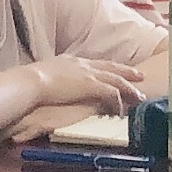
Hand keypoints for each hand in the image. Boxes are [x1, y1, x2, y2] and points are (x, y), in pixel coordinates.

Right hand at [31, 55, 149, 111]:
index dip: (108, 68)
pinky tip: (121, 110)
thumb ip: (55, 78)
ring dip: (129, 89)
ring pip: (117, 80)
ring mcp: (89, 75)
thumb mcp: (46, 75)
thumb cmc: (31, 81)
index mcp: (73, 61)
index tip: (117, 71)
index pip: (96, 63)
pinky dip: (119, 102)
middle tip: (140, 76)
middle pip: (112, 68)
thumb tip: (54, 85)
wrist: (31, 81)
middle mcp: (84, 65)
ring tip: (139, 96)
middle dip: (127, 72)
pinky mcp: (91, 86)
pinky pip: (111, 93)